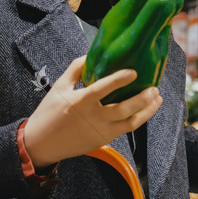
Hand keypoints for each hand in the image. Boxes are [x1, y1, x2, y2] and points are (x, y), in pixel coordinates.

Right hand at [23, 55, 162, 167]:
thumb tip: (92, 54)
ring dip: (148, 110)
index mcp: (79, 102)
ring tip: (157, 98)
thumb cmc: (49, 113)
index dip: (120, 79)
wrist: (41, 144)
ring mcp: (100, 131)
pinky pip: (127, 129)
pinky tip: (146, 110)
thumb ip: (76, 69)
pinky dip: (140, 119)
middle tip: (154, 88)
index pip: (102, 88)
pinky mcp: (104, 140)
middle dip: (142, 98)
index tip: (133, 72)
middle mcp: (93, 117)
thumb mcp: (59, 87)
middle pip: (124, 109)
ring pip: (131, 122)